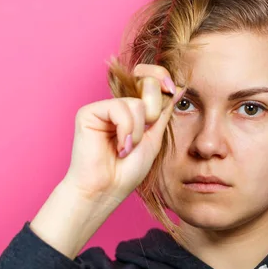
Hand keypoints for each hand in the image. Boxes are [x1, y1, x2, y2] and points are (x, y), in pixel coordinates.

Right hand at [62, 64, 183, 201]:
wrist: (107, 190)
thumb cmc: (127, 171)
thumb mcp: (154, 139)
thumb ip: (163, 113)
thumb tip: (179, 88)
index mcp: (133, 110)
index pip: (150, 79)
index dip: (162, 79)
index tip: (173, 88)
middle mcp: (118, 105)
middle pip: (146, 83)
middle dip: (152, 112)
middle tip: (140, 138)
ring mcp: (103, 108)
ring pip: (136, 102)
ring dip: (137, 132)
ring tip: (126, 149)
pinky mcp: (88, 112)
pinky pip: (119, 107)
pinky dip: (125, 130)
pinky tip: (118, 147)